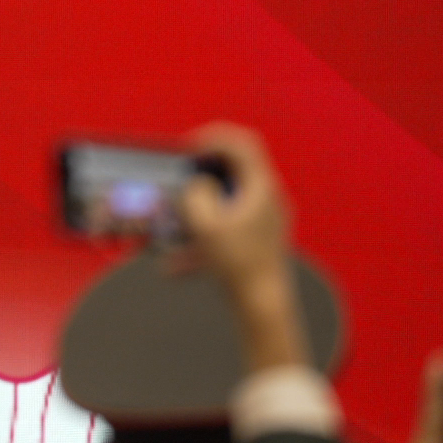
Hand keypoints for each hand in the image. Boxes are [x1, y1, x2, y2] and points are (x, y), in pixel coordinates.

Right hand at [176, 123, 308, 371]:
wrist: (261, 305)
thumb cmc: (239, 265)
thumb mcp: (205, 222)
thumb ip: (196, 194)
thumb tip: (198, 186)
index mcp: (261, 187)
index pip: (241, 143)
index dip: (212, 137)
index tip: (188, 147)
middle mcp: (267, 200)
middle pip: (234, 170)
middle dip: (202, 172)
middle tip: (181, 177)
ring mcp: (264, 221)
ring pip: (226, 200)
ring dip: (199, 207)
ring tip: (176, 224)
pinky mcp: (256, 241)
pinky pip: (224, 228)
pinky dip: (202, 237)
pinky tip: (178, 263)